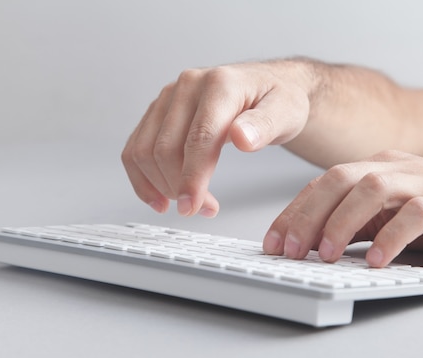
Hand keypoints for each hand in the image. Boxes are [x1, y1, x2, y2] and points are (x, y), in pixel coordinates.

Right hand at [121, 60, 313, 216]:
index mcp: (219, 84)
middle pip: (165, 148)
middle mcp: (188, 86)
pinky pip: (136, 148)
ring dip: (160, 186)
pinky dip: (142, 178)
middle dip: (180, 187)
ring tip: (188, 203)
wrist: (267, 85)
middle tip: (204, 209)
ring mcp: (169, 98)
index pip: (198, 138)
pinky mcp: (158, 111)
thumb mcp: (287, 111)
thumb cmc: (278, 99)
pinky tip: (159, 197)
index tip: (193, 206)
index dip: (192, 177)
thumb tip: (242, 137)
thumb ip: (266, 125)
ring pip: (144, 150)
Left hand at [262, 150, 422, 266]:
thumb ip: (359, 223)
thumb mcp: (394, 217)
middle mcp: (397, 167)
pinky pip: (416, 213)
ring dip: (342, 223)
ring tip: (326, 256)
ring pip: (372, 188)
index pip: (324, 183)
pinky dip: (391, 236)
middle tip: (290, 251)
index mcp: (378, 167)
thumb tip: (315, 243)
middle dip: (308, 216)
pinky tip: (376, 260)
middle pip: (339, 179)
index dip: (294, 212)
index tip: (274, 242)